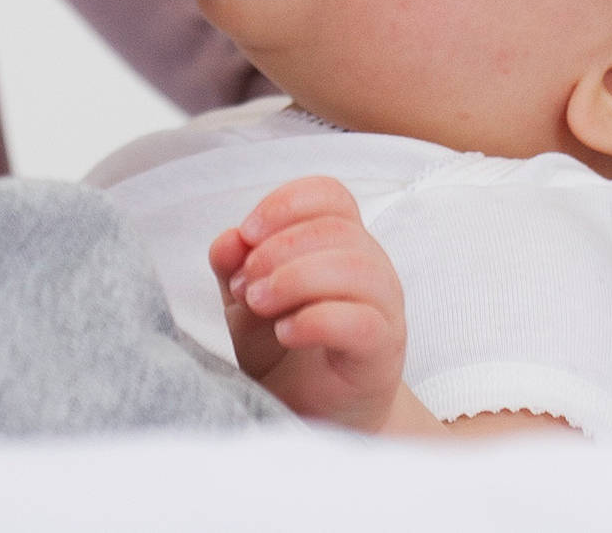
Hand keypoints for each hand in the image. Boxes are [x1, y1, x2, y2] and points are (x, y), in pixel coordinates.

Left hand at [212, 177, 418, 433]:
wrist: (314, 417)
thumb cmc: (285, 355)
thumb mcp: (245, 307)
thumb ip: (233, 270)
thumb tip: (228, 239)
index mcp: (340, 245)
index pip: (330, 194)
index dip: (285, 204)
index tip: (247, 235)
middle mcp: (370, 269)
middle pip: (337, 228)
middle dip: (279, 248)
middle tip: (245, 286)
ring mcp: (384, 310)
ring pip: (357, 268)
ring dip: (295, 279)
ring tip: (259, 305)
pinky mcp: (382, 352)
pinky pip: (361, 321)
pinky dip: (315, 320)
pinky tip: (285, 333)